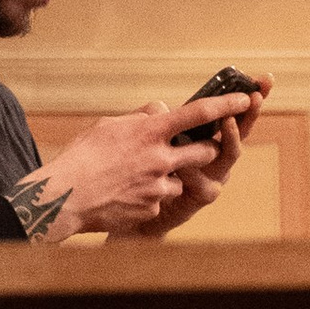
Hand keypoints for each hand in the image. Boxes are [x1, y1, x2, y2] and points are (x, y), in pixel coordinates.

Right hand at [26, 91, 262, 237]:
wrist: (64, 197)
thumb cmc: (82, 157)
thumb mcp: (109, 125)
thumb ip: (141, 118)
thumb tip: (161, 112)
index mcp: (150, 132)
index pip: (197, 113)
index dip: (226, 105)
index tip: (245, 99)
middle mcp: (160, 158)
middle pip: (203, 152)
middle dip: (204, 150)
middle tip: (188, 150)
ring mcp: (159, 186)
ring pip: (180, 180)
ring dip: (168, 178)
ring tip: (135, 179)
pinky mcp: (153, 210)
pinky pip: (161, 202)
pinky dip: (148, 199)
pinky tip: (124, 196)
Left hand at [136, 88, 265, 234]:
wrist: (141, 206)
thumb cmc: (153, 168)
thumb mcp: (161, 138)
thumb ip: (164, 122)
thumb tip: (162, 107)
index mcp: (213, 138)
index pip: (236, 113)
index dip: (252, 97)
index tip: (265, 79)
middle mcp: (220, 157)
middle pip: (242, 132)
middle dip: (250, 113)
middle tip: (253, 98)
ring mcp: (216, 176)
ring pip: (229, 154)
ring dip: (228, 136)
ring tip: (226, 120)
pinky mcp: (204, 196)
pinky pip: (204, 181)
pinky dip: (193, 169)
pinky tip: (183, 164)